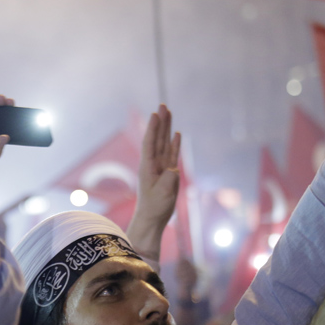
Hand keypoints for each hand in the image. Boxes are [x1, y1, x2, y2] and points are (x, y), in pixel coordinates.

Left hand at [135, 104, 181, 232]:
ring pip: (164, 143)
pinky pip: (172, 154)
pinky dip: (174, 144)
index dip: (153, 128)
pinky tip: (176, 134)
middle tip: (163, 106)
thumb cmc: (155, 207)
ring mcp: (161, 167)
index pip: (150, 143)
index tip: (155, 114)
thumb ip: (168, 180)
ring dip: (166, 129)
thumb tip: (174, 169)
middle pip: (157, 139)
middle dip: (160, 122)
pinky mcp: (168, 173)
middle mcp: (154, 164)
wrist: (153, 218)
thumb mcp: (162, 194)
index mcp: (148, 167)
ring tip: (168, 114)